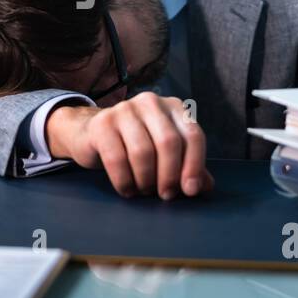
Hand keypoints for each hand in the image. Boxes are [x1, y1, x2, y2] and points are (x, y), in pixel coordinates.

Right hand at [45, 93, 212, 199]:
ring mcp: (124, 109)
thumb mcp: (165, 153)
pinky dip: (124, 181)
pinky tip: (127, 189)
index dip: (194, 165)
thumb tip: (204, 186)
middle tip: (165, 195)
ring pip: (143, 152)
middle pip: (168, 143)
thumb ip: (187, 166)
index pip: (193, 135)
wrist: (93, 134)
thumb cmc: (135, 144)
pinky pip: (117, 159)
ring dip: (145, 180)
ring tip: (144, 190)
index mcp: (174, 107)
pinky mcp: (102, 123)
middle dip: (169, 176)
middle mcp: (151, 102)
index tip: (190, 190)